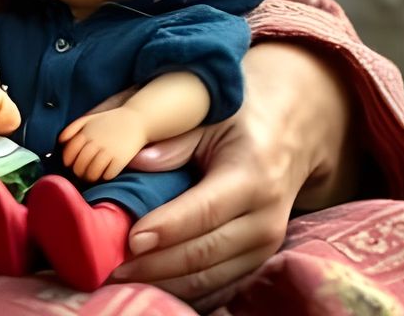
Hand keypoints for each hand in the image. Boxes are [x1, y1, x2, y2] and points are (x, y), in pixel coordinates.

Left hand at [58, 106, 147, 181]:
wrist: (137, 120)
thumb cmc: (110, 121)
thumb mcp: (90, 119)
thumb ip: (73, 128)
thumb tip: (61, 142)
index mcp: (86, 133)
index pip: (69, 153)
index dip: (68, 162)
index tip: (71, 165)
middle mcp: (95, 142)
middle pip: (79, 166)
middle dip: (79, 172)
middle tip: (82, 174)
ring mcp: (108, 151)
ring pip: (92, 173)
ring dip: (90, 178)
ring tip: (92, 177)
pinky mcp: (121, 159)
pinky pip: (107, 175)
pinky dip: (104, 177)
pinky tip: (105, 173)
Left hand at [112, 41, 357, 303]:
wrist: (292, 132)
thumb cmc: (240, 117)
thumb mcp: (209, 114)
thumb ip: (174, 137)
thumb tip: (136, 161)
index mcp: (252, 175)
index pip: (205, 211)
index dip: (167, 229)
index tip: (130, 240)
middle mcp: (265, 217)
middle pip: (205, 253)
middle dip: (156, 265)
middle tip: (111, 267)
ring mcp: (266, 244)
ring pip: (210, 278)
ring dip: (165, 284)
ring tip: (121, 279)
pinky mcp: (259, 260)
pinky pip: (218, 286)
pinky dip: (183, 289)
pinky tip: (149, 284)